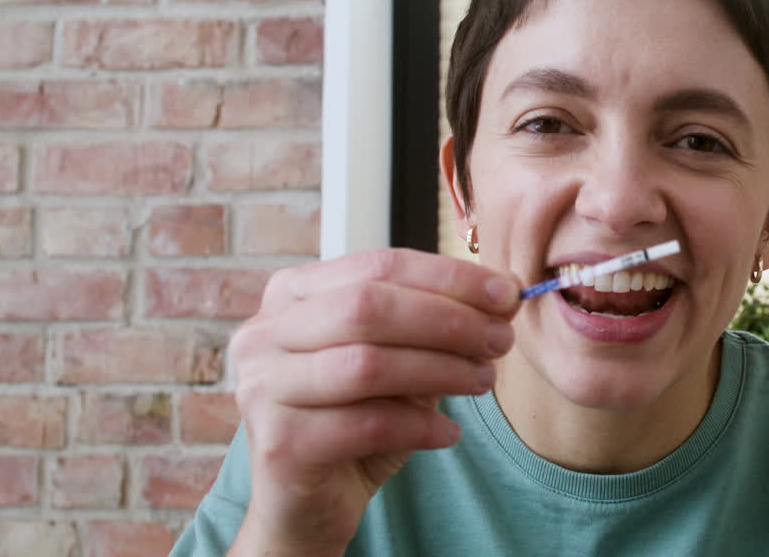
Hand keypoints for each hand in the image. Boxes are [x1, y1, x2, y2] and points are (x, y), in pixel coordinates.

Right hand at [226, 249, 519, 555]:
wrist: (309, 503)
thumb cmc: (355, 418)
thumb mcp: (399, 360)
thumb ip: (439, 323)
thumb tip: (505, 294)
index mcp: (292, 295)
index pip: (378, 266)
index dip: (448, 277)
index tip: (506, 293)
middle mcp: (264, 334)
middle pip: (369, 308)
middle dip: (448, 320)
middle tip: (500, 339)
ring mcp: (263, 388)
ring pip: (368, 365)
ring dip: (441, 370)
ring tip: (483, 380)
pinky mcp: (279, 444)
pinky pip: (367, 425)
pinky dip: (421, 427)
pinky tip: (450, 434)